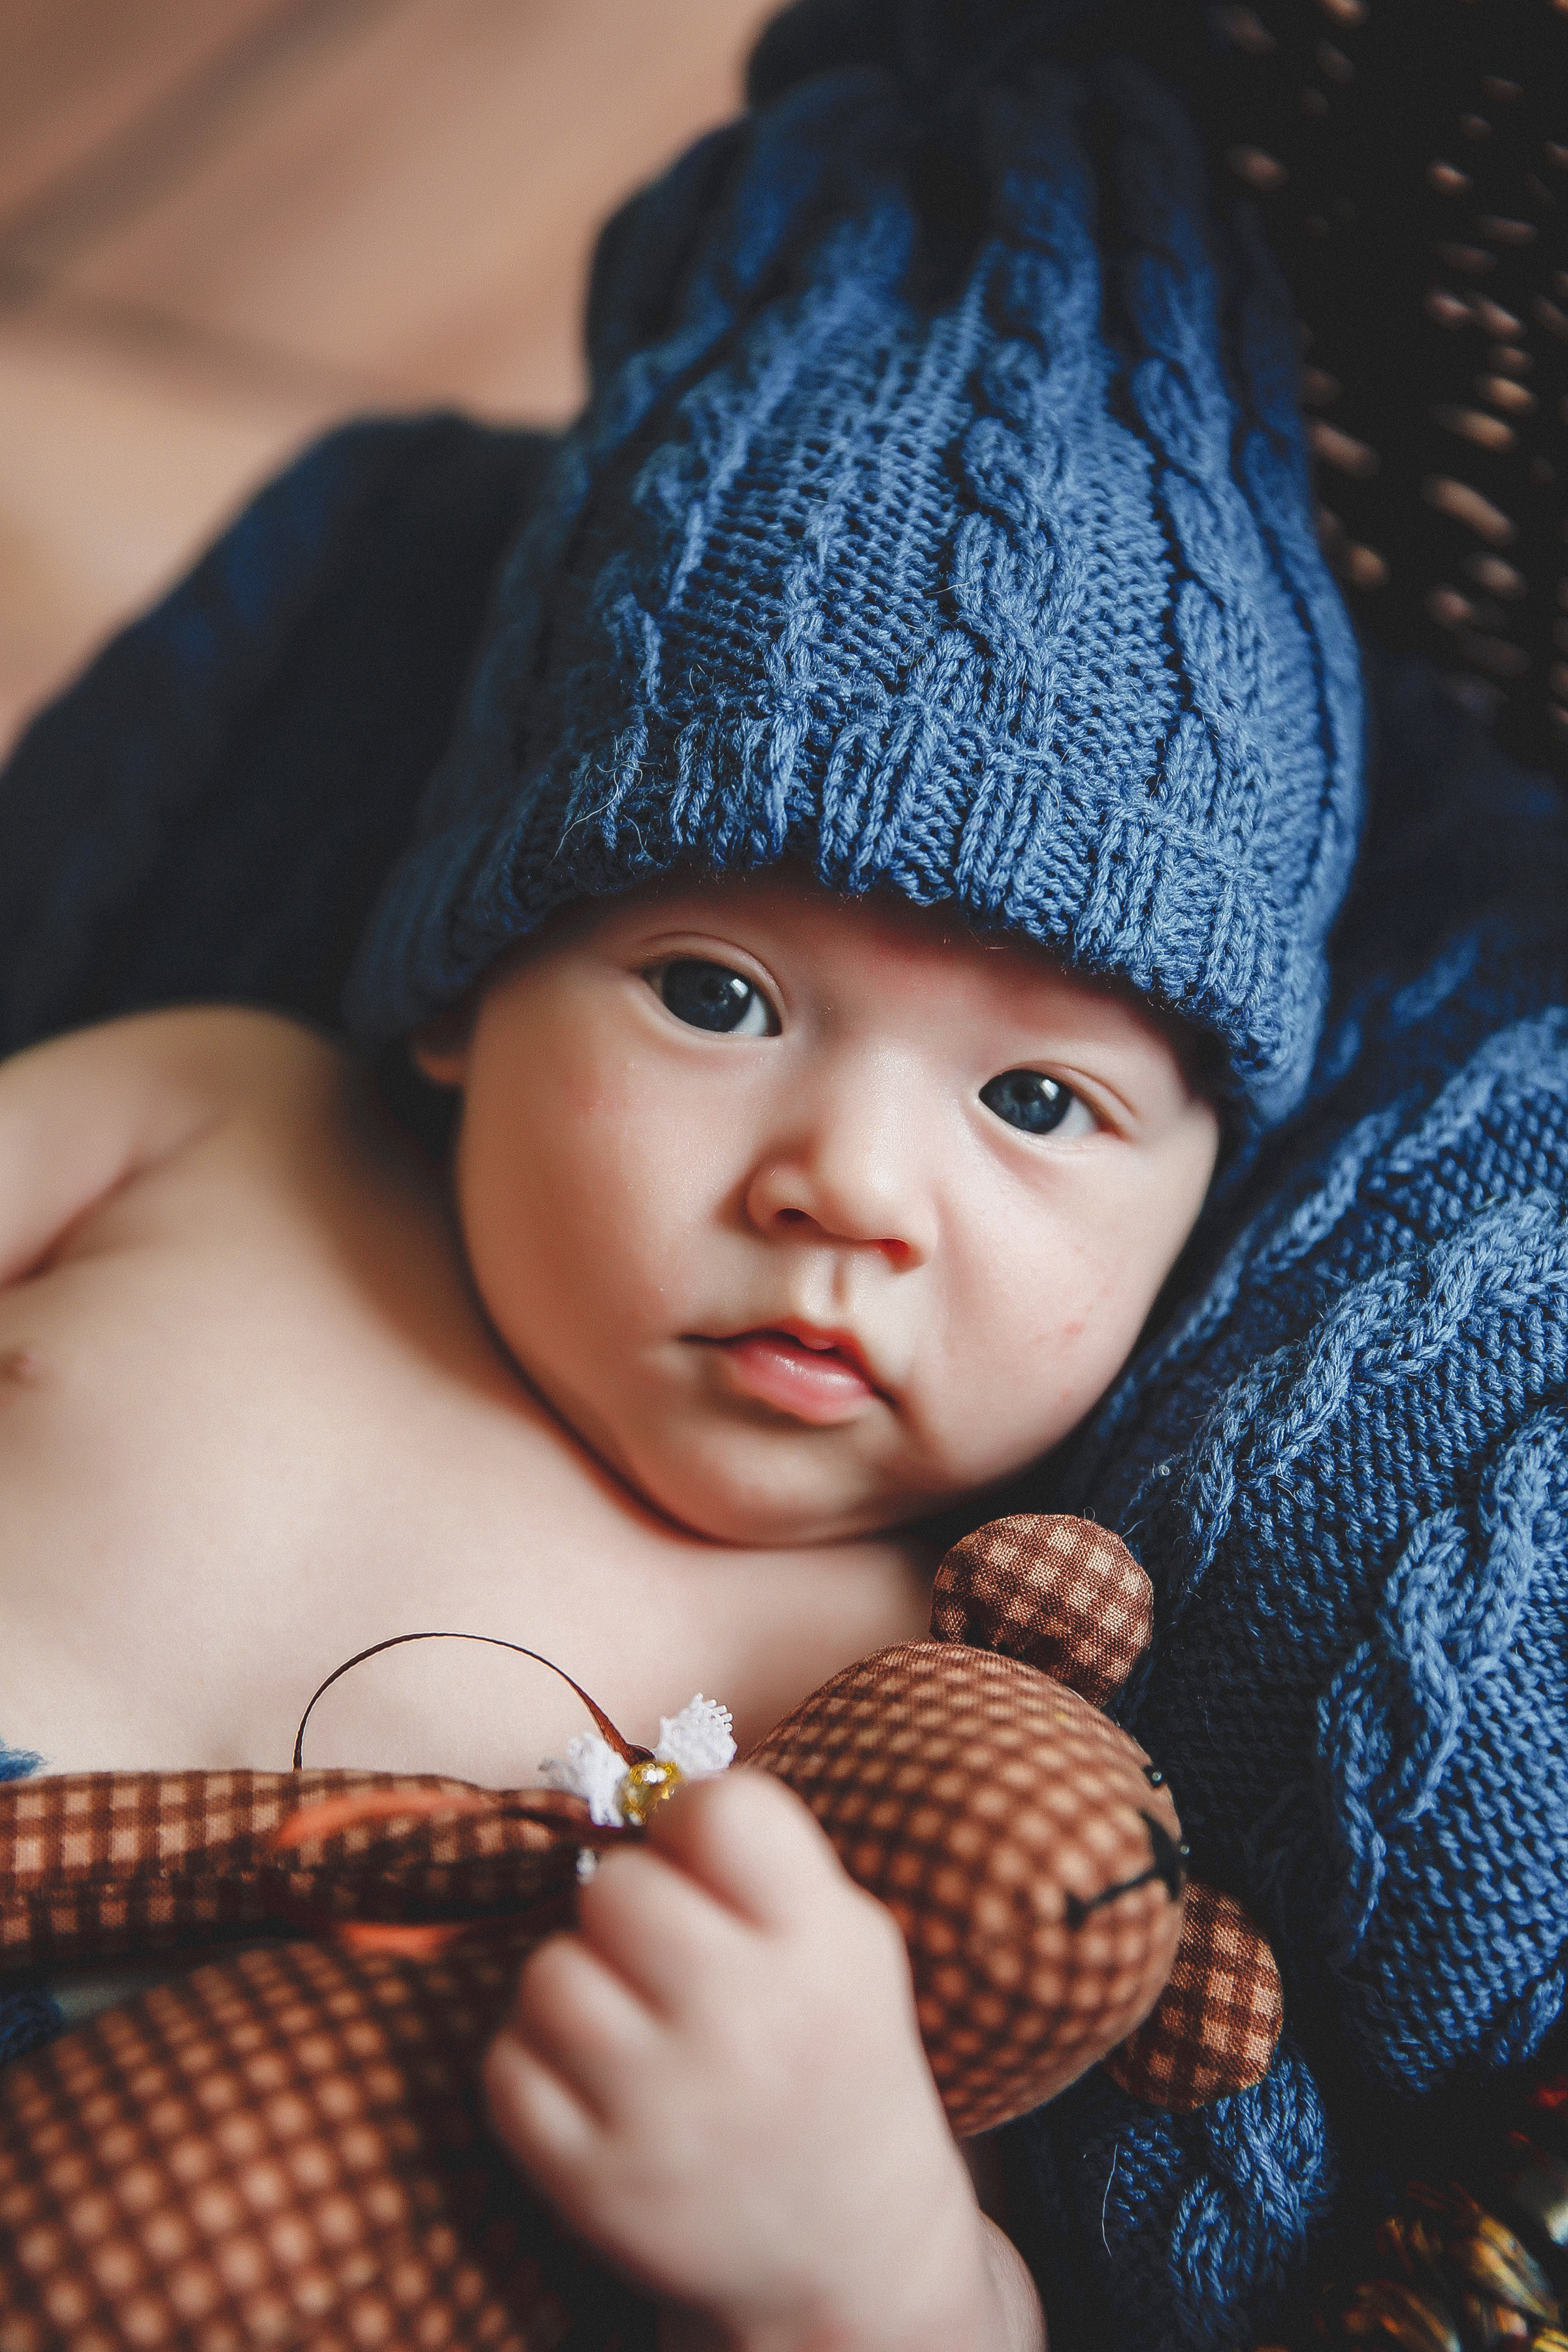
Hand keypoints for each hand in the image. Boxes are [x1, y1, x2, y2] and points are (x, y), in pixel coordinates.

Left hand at [482, 1769, 1040, 2351]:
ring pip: (550, 1974)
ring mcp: (666, 2113)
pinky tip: (594, 2084)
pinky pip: (507, 2069)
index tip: (694, 1853)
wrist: (850, 2248)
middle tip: (659, 1951)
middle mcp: (747, 2024)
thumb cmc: (832, 2055)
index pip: (724, 1811)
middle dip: (628, 1904)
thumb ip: (760, 1859)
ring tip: (625, 2017)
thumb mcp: (847, 1941)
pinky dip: (537, 2066)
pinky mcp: (596, 2186)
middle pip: (615, 1886)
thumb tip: (639, 1790)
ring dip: (577, 1982)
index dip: (688, 1816)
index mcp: (821, 1947)